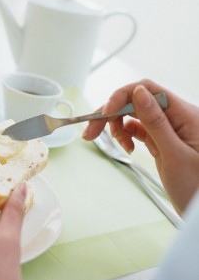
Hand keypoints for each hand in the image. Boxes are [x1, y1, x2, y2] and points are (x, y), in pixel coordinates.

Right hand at [83, 80, 198, 214]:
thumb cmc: (198, 189)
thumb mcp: (175, 155)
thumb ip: (156, 122)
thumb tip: (138, 92)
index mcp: (185, 114)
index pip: (148, 90)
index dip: (123, 96)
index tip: (104, 112)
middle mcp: (177, 117)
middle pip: (137, 101)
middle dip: (112, 112)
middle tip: (91, 131)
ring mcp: (169, 129)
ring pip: (135, 114)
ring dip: (118, 124)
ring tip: (117, 144)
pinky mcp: (163, 140)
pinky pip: (139, 128)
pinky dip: (127, 134)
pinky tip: (126, 146)